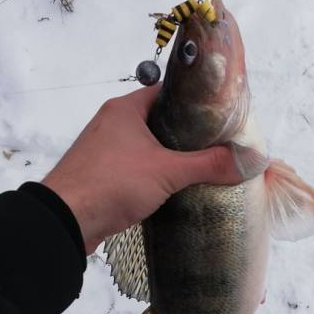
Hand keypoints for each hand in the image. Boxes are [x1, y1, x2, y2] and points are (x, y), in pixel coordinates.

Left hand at [42, 85, 242, 253]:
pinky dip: (152, 174)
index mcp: (125, 109)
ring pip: (145, 146)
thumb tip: (248, 160)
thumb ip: (207, 165)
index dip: (193, 102)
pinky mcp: (100, 175)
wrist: (65, 222)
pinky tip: (171, 188)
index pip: (166, 92)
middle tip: (215, 145)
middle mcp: (112, 123)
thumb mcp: (167, 171)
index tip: (218, 115)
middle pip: (158, 120)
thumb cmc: (112, 183)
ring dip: (168, 157)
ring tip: (200, 167)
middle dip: (185, 134)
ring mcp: (104, 150)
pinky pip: (133, 167)